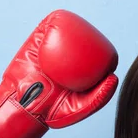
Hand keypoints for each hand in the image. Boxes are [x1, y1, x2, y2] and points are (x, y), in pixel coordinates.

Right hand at [0, 9, 118, 137]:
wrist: (23, 108)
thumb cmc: (52, 112)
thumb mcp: (80, 107)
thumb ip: (99, 97)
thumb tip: (115, 77)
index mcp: (79, 72)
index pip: (95, 57)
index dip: (102, 51)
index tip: (106, 54)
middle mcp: (66, 60)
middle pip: (81, 41)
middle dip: (88, 34)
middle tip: (92, 38)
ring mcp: (50, 50)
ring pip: (64, 31)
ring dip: (72, 25)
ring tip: (78, 27)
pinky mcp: (36, 44)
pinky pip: (45, 30)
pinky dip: (52, 25)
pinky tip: (58, 24)